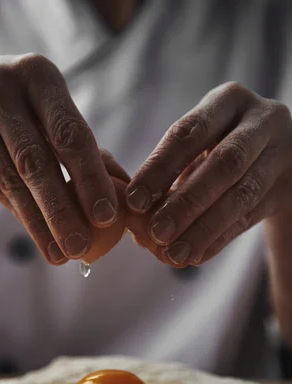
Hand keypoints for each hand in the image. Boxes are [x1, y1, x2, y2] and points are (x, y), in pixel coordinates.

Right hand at [0, 54, 118, 264]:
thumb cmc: (23, 110)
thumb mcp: (53, 115)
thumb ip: (89, 151)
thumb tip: (126, 192)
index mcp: (39, 75)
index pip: (69, 132)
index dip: (89, 177)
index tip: (106, 217)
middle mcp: (1, 87)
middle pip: (35, 160)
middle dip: (61, 210)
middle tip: (81, 248)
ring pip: (10, 180)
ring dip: (38, 224)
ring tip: (60, 254)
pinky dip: (19, 215)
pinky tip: (38, 238)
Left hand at [126, 82, 291, 265]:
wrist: (275, 157)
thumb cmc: (217, 147)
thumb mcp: (197, 146)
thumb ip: (169, 173)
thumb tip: (134, 216)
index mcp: (228, 101)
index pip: (190, 133)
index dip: (160, 168)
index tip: (134, 202)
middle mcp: (262, 121)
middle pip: (225, 163)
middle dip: (187, 201)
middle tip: (157, 232)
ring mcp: (282, 155)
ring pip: (243, 194)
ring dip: (204, 228)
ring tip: (175, 254)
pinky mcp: (288, 188)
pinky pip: (251, 218)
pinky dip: (220, 239)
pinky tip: (196, 255)